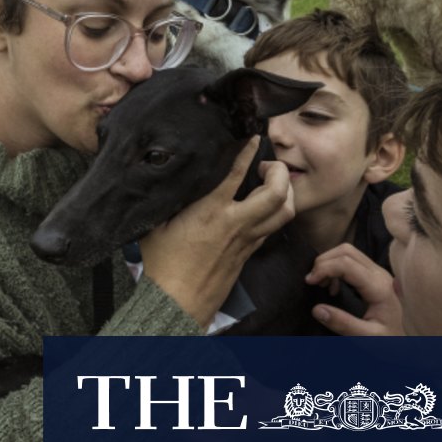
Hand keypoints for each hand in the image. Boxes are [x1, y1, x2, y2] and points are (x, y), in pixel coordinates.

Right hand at [141, 137, 294, 327]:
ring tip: (273, 184)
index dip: (247, 151)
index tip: (253, 138)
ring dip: (286, 194)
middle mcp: (235, 224)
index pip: (237, 173)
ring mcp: (246, 241)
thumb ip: (166, 198)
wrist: (176, 303)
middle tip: (267, 165)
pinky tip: (263, 207)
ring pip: (284, 213)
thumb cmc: (162, 266)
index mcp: (210, 211)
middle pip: (277, 193)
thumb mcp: (155, 224)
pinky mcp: (248, 255)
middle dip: (279, 172)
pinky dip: (275, 213)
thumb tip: (164, 178)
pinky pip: (272, 229)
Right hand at [305, 244, 403, 334]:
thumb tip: (317, 309)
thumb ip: (342, 323)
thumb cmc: (389, 341)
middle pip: (346, 251)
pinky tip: (333, 287)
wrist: (409, 342)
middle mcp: (380, 274)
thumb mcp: (367, 337)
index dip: (323, 268)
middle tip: (312, 282)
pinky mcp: (375, 275)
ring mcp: (379, 272)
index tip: (309, 282)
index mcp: (378, 288)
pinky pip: (352, 260)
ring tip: (321, 284)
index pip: (346, 264)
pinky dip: (336, 267)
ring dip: (329, 263)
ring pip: (349, 252)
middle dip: (324, 262)